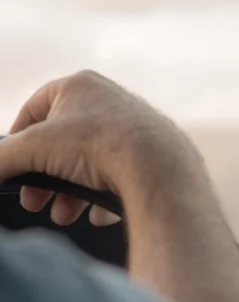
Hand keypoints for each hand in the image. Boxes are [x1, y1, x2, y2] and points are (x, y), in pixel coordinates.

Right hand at [0, 70, 201, 225]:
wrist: (160, 169)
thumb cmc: (97, 146)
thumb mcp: (33, 149)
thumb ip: (2, 159)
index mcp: (80, 86)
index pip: (36, 109)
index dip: (18, 141)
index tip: (11, 168)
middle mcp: (112, 102)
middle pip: (65, 144)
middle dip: (45, 178)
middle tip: (35, 202)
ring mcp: (139, 130)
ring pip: (93, 165)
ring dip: (72, 193)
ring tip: (65, 216)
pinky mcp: (158, 158)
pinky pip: (124, 179)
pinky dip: (105, 197)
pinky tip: (98, 216)